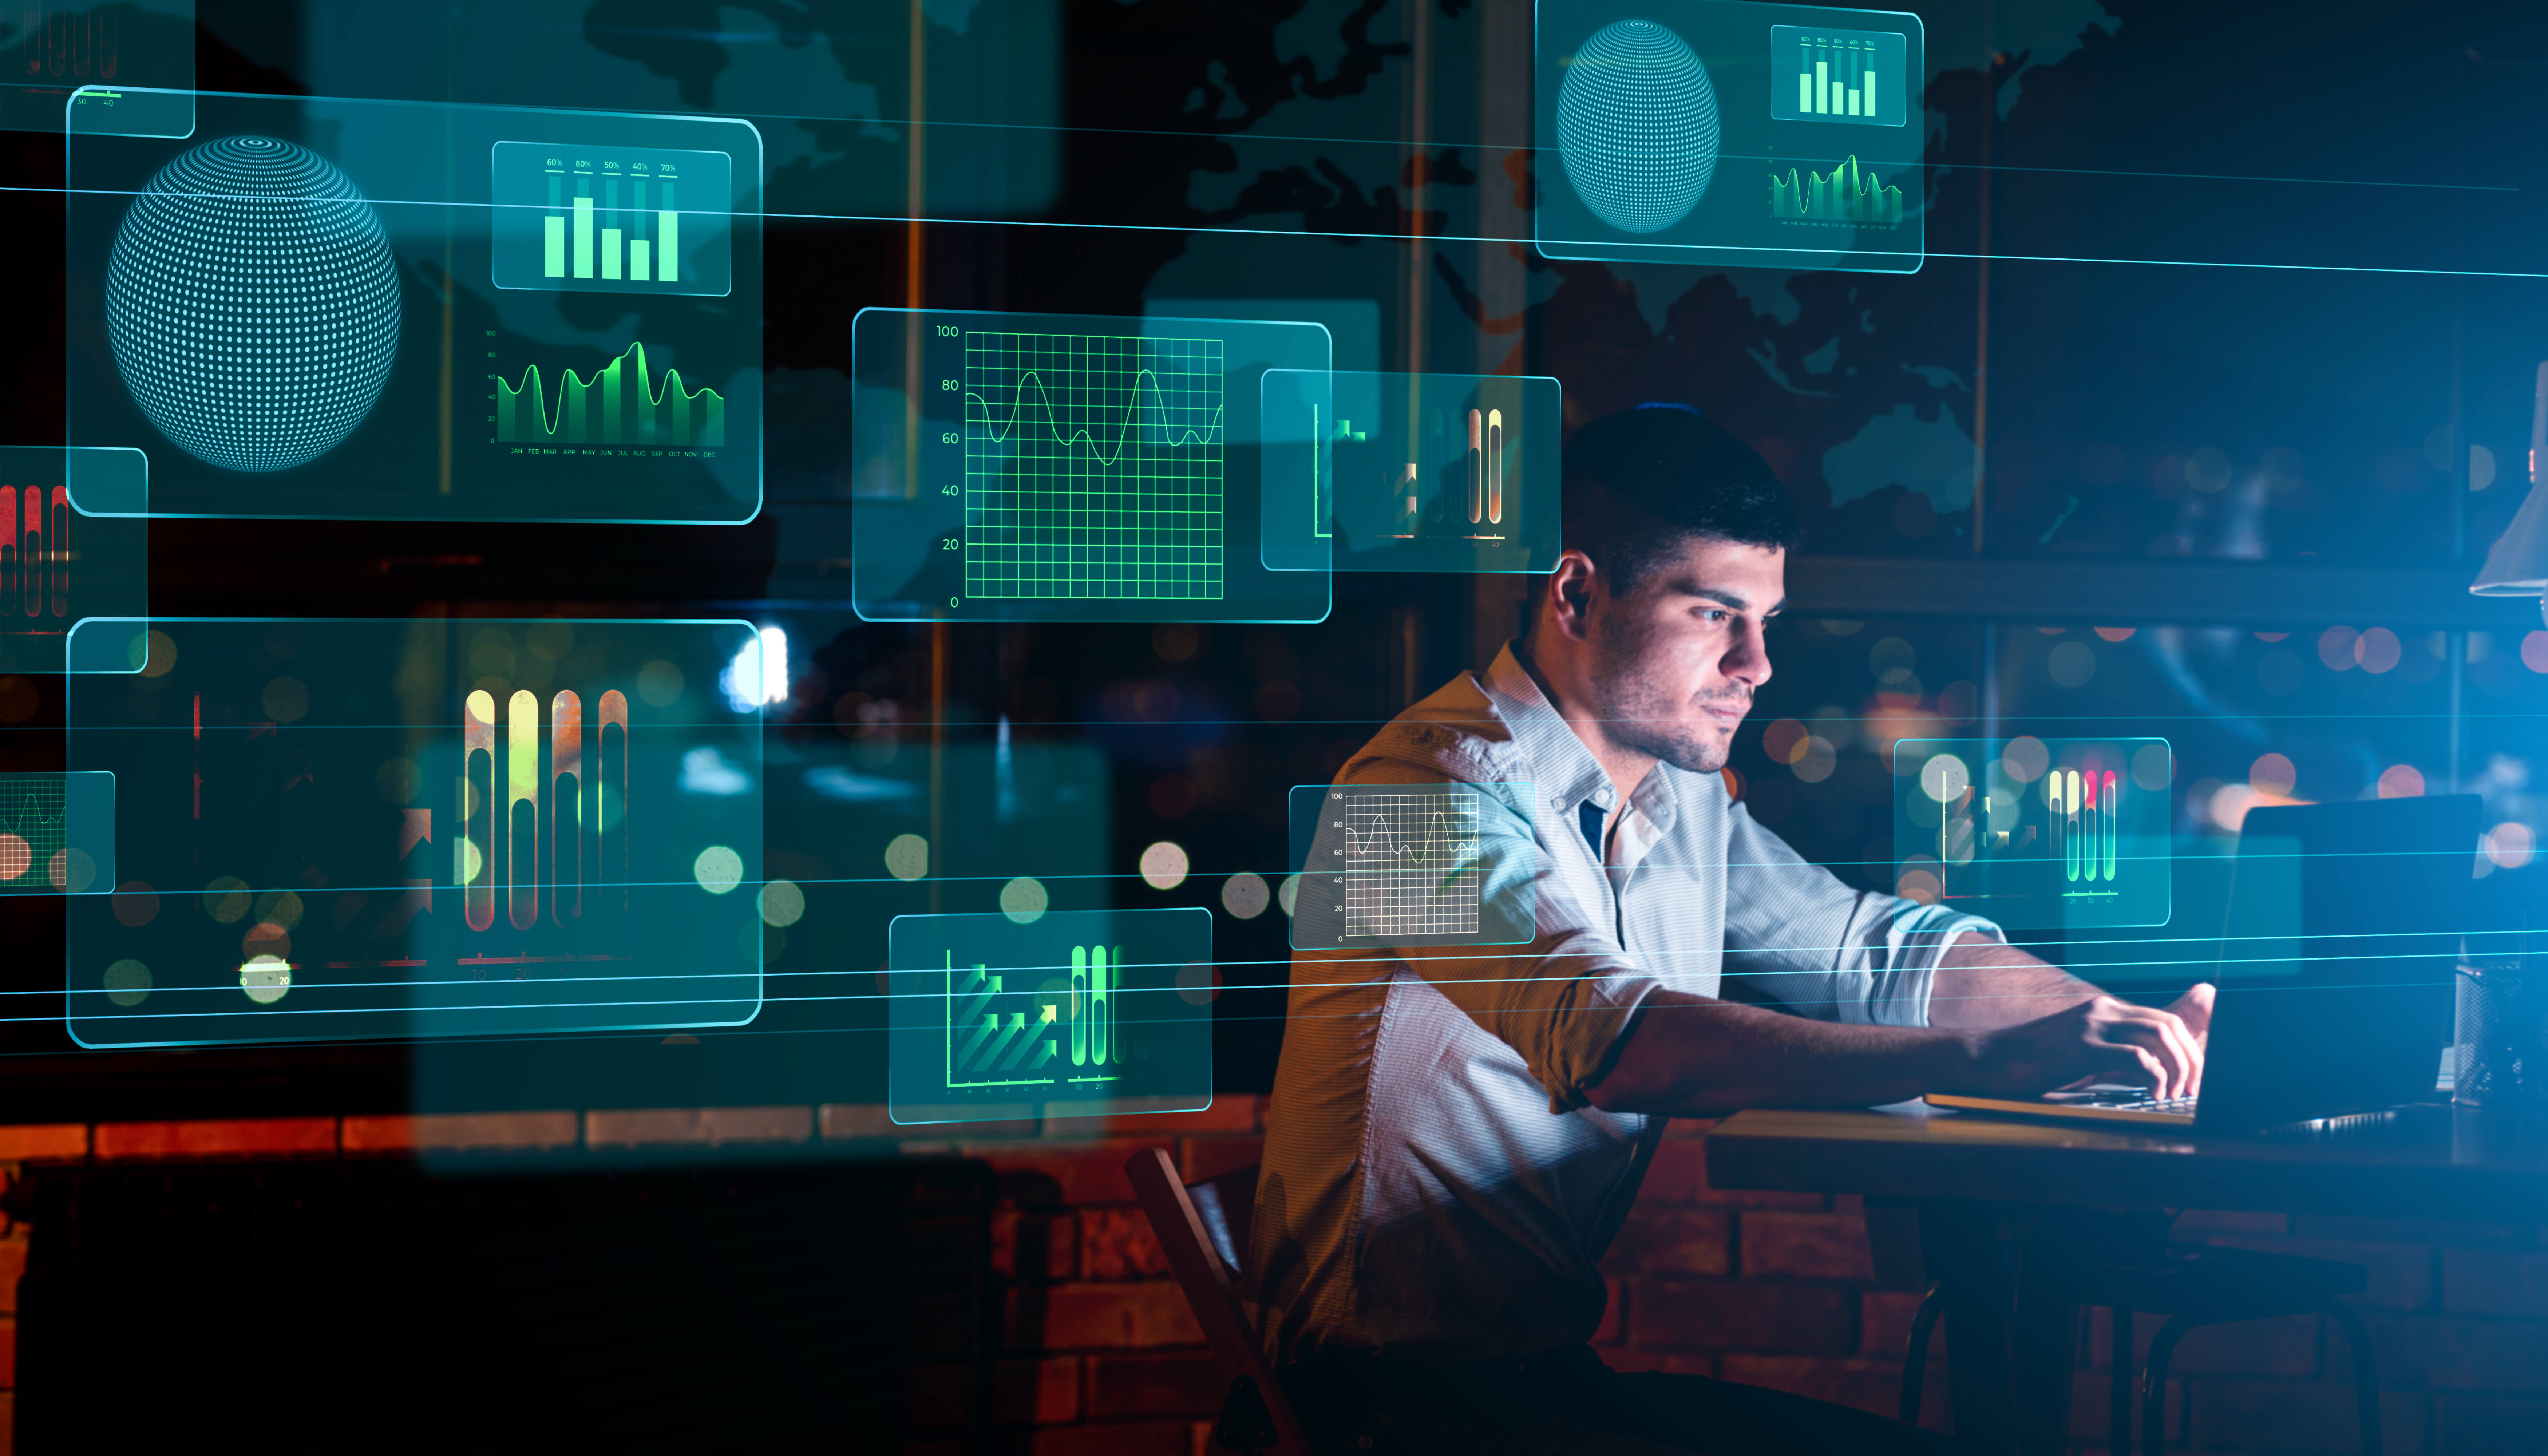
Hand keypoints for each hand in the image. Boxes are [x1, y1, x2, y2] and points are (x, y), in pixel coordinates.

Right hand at [1974, 986, 2210, 1099]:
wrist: (1989, 1059)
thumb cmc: (2031, 1062)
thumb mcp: (2077, 1051)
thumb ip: (2110, 1053)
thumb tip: (2147, 1072)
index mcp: (2102, 1010)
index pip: (2163, 1018)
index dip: (2189, 1048)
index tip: (2194, 1077)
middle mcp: (2101, 1011)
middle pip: (2169, 1025)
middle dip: (2192, 1059)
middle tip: (2192, 1089)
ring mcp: (2091, 1026)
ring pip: (2159, 1036)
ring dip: (2179, 1068)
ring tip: (2175, 1094)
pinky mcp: (2082, 1048)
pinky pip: (2136, 1057)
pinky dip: (2155, 1077)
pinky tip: (2152, 1095)